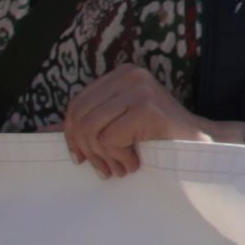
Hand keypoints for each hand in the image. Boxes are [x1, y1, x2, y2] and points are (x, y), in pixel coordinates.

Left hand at [55, 63, 209, 178]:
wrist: (204, 145)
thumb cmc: (160, 139)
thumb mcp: (117, 125)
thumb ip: (85, 125)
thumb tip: (41, 132)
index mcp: (120, 75)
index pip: (76, 105)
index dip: (72, 136)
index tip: (83, 157)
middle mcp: (130, 76)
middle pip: (80, 117)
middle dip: (87, 150)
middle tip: (104, 168)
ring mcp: (139, 89)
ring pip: (92, 130)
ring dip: (104, 157)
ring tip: (121, 166)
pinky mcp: (148, 107)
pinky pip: (110, 139)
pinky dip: (119, 157)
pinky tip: (136, 161)